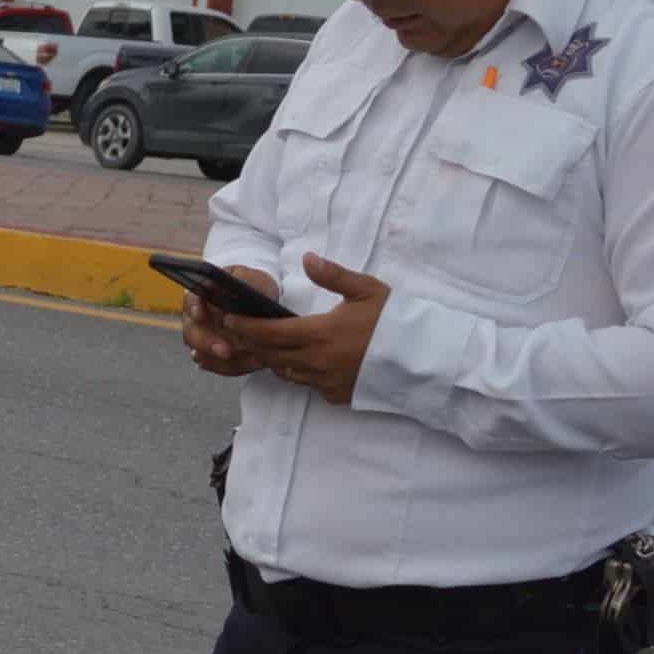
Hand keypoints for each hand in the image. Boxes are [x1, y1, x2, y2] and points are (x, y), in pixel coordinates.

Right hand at [181, 273, 278, 378]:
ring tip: (240, 360)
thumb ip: (242, 281)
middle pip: (191, 332)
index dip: (194, 307)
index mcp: (202, 295)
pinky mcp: (214, 356)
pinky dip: (231, 367)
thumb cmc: (257, 288)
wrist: (266, 307)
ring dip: (218, 360)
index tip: (200, 315)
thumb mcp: (253, 280)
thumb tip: (235, 289)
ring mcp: (204, 339)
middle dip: (206, 343)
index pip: (191, 300)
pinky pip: (217, 366)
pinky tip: (248, 363)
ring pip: (200, 353)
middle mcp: (197, 319)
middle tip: (225, 350)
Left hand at [212, 255, 392, 402]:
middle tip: (242, 332)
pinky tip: (305, 360)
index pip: (269, 334)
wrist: (424, 357)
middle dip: (253, 344)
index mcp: (320, 334)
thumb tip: (307, 259)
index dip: (245, 328)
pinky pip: (308, 385)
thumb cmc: (394, 320)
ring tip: (271, 345)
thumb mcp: (367, 290)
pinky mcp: (337, 395)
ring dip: (275, 359)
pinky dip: (300, 373)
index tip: (230, 320)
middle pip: (271, 356)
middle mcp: (317, 362)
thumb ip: (333, 276)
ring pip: (287, 373)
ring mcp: (326, 381)